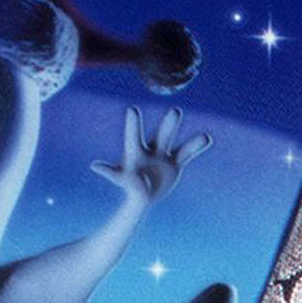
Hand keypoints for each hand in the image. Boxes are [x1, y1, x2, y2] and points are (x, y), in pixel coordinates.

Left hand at [91, 105, 210, 209]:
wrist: (144, 193)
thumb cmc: (130, 185)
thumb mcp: (122, 180)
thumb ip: (111, 173)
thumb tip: (95, 165)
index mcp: (135, 152)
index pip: (134, 137)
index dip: (133, 125)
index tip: (132, 110)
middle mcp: (151, 149)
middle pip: (160, 136)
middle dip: (169, 126)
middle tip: (176, 112)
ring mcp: (164, 154)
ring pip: (176, 142)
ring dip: (188, 140)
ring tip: (200, 132)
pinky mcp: (175, 162)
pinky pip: (187, 153)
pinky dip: (196, 146)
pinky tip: (206, 138)